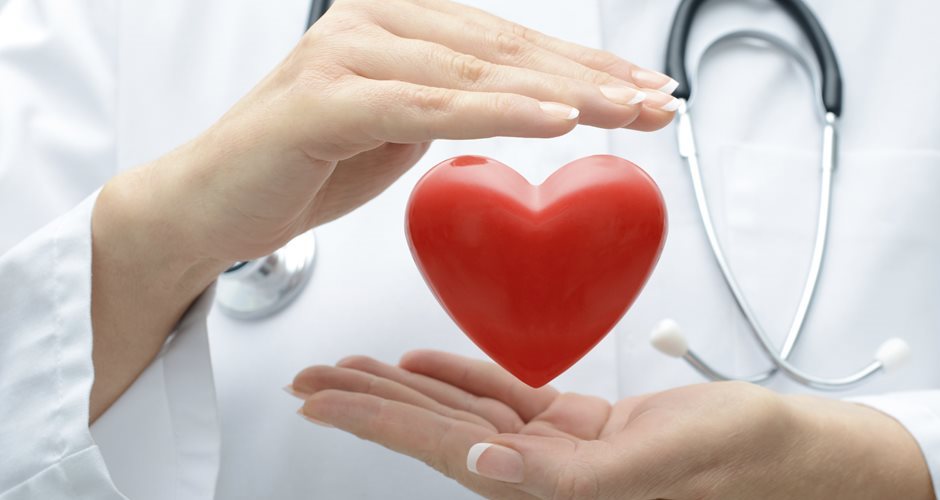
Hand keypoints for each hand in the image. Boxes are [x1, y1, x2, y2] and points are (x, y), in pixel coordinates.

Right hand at [89, 0, 678, 419]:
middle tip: (657, 102)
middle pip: (504, 49)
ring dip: (561, 92)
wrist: (210, 203)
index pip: (507, 41)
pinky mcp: (322, 100)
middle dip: (590, 77)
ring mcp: (345, 53)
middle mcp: (372, 20)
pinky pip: (426, 108)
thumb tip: (522, 100)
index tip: (644, 89)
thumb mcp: (396, 127)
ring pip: (474, 74)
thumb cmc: (303, 164)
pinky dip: (495, 114)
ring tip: (627, 111)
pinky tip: (554, 119)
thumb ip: (450, 102)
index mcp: (395, 20)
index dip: (583, 64)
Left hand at [291, 351, 934, 499]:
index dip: (378, 423)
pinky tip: (426, 362)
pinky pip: (507, 397)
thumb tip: (485, 470)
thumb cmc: (745, 458)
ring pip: (463, 411)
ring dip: (405, 387)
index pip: (445, 450)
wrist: (791, 449)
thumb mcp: (662, 462)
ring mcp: (558, 449)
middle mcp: (543, 473)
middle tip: (311, 379)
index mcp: (554, 488)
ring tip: (351, 369)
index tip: (323, 399)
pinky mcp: (579, 427)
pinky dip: (463, 375)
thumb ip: (572, 478)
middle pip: (437, 431)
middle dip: (369, 403)